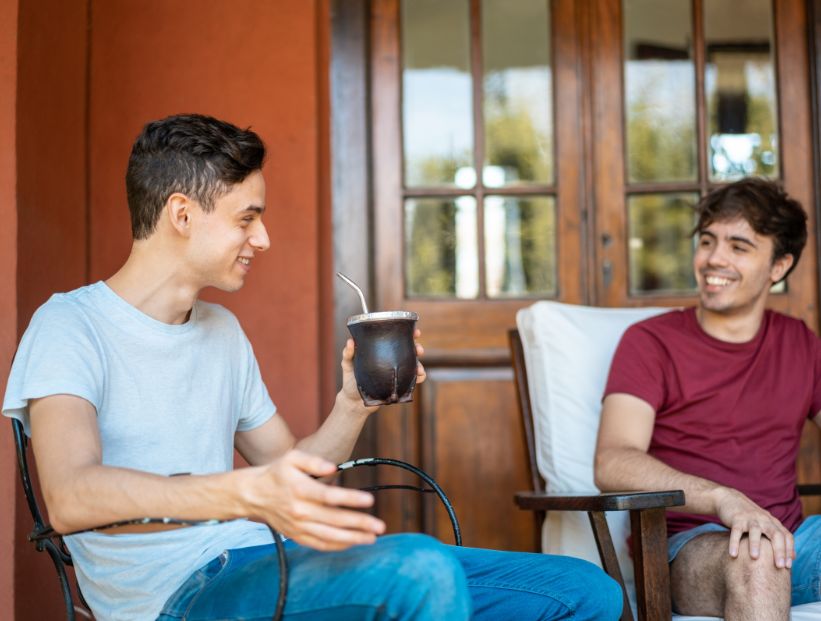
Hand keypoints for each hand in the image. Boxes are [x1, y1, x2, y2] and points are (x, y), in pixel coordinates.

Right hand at [246, 449, 385, 550]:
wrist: (253, 494)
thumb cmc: (277, 473)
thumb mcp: (292, 458)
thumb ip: (314, 460)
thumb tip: (333, 467)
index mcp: (300, 489)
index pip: (329, 496)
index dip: (350, 499)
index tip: (370, 500)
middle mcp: (300, 511)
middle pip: (334, 520)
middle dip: (359, 524)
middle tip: (380, 526)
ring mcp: (298, 526)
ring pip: (329, 536)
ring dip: (352, 539)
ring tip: (372, 538)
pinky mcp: (296, 536)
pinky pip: (319, 544)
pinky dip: (337, 546)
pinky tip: (353, 543)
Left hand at [340, 329, 426, 408]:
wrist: (354, 402)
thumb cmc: (350, 380)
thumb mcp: (347, 365)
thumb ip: (348, 354)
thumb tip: (350, 341)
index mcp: (381, 351)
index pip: (396, 339)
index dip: (407, 334)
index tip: (416, 333)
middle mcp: (391, 359)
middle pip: (408, 350)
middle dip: (417, 348)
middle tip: (419, 350)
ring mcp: (395, 371)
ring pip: (413, 365)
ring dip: (419, 365)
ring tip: (419, 370)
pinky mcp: (398, 384)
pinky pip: (412, 380)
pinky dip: (418, 378)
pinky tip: (419, 378)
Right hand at [714, 487, 794, 568]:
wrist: (730, 499)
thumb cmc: (750, 518)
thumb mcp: (767, 525)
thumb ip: (779, 538)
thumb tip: (794, 556)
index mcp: (773, 522)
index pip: (786, 536)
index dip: (789, 551)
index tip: (788, 566)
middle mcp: (764, 519)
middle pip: (775, 534)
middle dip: (779, 550)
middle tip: (779, 566)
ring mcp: (750, 518)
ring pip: (755, 531)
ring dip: (755, 544)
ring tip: (754, 558)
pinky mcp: (736, 518)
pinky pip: (736, 531)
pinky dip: (734, 542)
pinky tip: (733, 554)